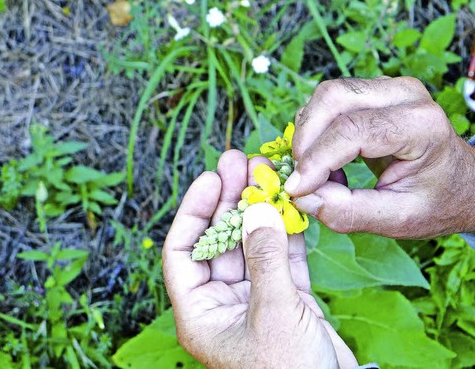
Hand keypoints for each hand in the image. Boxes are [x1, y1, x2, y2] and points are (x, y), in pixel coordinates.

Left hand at [162, 150, 357, 368]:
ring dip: (260, 209)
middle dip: (230, 200)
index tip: (210, 178)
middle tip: (241, 161)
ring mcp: (256, 298)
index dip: (193, 211)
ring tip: (267, 172)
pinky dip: (287, 231)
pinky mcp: (287, 298)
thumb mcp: (273, 313)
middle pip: (219, 240)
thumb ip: (265, 259)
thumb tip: (257, 209)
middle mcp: (223, 303)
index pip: (183, 252)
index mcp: (201, 313)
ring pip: (252, 243)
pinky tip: (291, 203)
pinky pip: (282, 256)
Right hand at [286, 76, 474, 238]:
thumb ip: (350, 212)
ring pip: (328, 95)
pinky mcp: (378, 91)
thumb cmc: (438, 202)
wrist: (466, 185)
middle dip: (306, 140)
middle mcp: (407, 94)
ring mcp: (392, 88)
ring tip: (319, 174)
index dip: (316, 160)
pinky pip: (333, 100)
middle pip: (333, 98)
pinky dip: (318, 130)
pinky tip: (328, 162)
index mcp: (422, 125)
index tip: (295, 190)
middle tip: (301, 179)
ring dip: (309, 134)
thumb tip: (303, 197)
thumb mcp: (398, 220)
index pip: (352, 131)